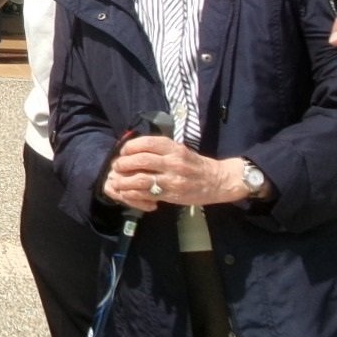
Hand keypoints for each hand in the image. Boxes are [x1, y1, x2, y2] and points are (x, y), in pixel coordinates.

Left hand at [105, 136, 242, 211]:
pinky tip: (128, 192)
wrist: (218, 181)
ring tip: (118, 181)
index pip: (146, 142)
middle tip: (117, 167)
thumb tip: (132, 151)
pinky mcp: (172, 194)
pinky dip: (133, 193)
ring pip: (140, 178)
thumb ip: (160, 150)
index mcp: (174, 148)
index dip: (129, 147)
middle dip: (123, 163)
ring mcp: (172, 179)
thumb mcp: (180, 150)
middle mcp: (173, 161)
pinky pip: (147, 194)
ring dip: (124, 180)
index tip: (124, 152)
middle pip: (139, 160)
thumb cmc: (195, 165)